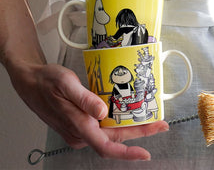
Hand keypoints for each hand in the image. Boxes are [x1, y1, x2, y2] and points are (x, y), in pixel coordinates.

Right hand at [9, 63, 168, 160]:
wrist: (32, 82)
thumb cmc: (47, 82)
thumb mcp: (66, 84)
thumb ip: (85, 99)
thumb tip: (103, 112)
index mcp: (78, 126)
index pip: (106, 146)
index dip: (128, 152)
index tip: (146, 152)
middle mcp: (80, 133)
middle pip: (115, 139)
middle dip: (140, 134)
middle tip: (160, 124)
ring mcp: (80, 129)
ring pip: (111, 133)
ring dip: (131, 128)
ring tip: (150, 118)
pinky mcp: (81, 123)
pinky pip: (103, 127)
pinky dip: (119, 122)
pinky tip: (128, 113)